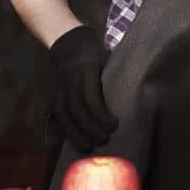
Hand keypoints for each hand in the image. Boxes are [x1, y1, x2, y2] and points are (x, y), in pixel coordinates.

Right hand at [48, 26, 118, 151]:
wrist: (69, 43)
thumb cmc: (97, 56)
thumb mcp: (108, 61)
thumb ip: (116, 78)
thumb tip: (138, 99)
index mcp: (87, 70)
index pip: (92, 97)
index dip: (102, 115)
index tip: (115, 126)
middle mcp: (70, 79)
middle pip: (78, 109)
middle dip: (91, 128)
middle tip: (104, 140)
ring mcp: (58, 87)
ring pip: (64, 114)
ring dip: (76, 133)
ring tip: (89, 146)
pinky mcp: (51, 93)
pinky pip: (53, 114)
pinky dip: (59, 128)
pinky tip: (66, 141)